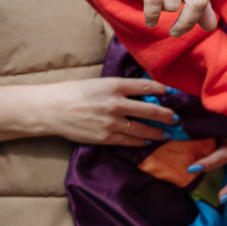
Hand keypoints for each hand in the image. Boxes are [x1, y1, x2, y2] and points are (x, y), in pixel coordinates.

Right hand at [0, 77, 177, 146]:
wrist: (50, 109)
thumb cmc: (72, 92)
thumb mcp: (98, 83)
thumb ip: (119, 88)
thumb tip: (141, 92)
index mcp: (115, 85)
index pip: (148, 86)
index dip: (163, 90)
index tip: (171, 93)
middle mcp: (116, 104)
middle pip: (152, 110)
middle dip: (167, 115)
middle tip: (176, 118)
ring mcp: (111, 122)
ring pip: (143, 129)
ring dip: (158, 132)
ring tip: (167, 133)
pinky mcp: (105, 137)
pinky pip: (129, 141)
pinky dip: (140, 142)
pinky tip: (147, 141)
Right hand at [107, 0, 226, 33]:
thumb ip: (199, 1)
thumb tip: (210, 26)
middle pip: (198, 2)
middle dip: (187, 23)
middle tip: (178, 32)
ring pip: (171, 4)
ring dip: (163, 12)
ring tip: (156, 7)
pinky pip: (153, 1)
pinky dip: (151, 16)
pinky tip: (150, 21)